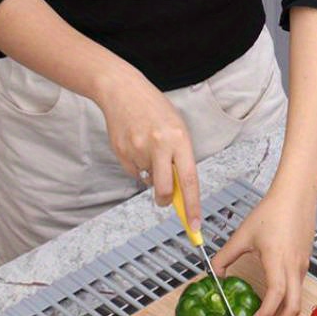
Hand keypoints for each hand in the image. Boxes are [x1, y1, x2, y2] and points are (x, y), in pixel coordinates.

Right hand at [94, 69, 200, 228]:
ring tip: (147, 147)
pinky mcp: (122, 152)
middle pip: (165, 190)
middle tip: (165, 199)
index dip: (192, 206)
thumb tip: (181, 192)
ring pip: (148, 180)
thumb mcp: (177, 129)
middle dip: (166, 200)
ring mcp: (138, 149)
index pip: (189, 181)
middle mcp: (159, 145)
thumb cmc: (155, 110)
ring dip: (150, 173)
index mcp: (179, 139)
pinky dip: (137, 166)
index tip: (194, 226)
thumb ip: (180, 159)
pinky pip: (134, 172)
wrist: (121, 89)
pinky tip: (135, 145)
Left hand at [210, 188, 314, 315]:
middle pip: (293, 310)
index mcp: (279, 261)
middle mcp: (294, 268)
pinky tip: (273, 309)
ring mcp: (302, 268)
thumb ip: (225, 256)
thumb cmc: (274, 210)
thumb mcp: (243, 235)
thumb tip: (214, 273)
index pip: (276, 297)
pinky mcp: (304, 266)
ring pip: (297, 304)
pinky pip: (298, 293)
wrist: (297, 195)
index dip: (265, 315)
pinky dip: (287, 307)